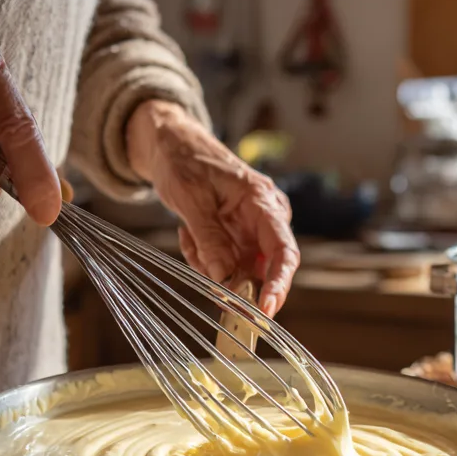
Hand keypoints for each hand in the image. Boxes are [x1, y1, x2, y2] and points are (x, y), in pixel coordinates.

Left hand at [126, 100, 298, 316]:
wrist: (173, 145)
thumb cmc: (185, 161)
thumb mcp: (191, 200)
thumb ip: (210, 240)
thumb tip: (225, 280)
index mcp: (263, 202)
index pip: (284, 252)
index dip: (278, 284)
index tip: (265, 310)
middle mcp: (266, 219)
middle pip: (265, 269)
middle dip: (238, 283)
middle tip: (213, 290)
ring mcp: (252, 232)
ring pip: (241, 272)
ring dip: (211, 267)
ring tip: (189, 237)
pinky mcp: (238, 239)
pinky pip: (226, 265)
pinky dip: (205, 260)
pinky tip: (190, 236)